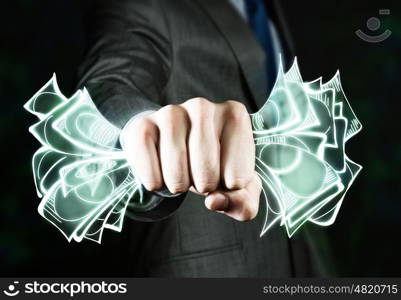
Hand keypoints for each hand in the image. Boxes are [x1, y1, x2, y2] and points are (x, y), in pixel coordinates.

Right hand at [120, 98, 260, 220]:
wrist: (179, 150)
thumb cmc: (215, 165)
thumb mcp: (237, 186)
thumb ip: (242, 203)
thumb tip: (213, 202)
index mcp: (234, 115)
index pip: (238, 175)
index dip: (230, 188)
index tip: (226, 178)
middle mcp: (202, 107)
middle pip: (206, 168)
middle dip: (204, 186)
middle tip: (202, 181)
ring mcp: (171, 112)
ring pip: (175, 164)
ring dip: (178, 184)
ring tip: (182, 178)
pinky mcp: (144, 124)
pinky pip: (147, 159)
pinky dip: (154, 179)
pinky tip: (160, 177)